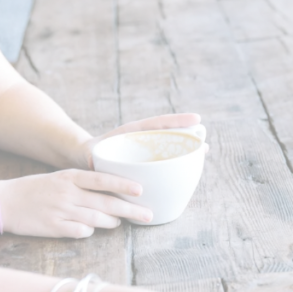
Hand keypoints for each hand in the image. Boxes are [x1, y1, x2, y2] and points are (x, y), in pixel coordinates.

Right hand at [0, 169, 153, 237]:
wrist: (4, 202)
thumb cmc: (36, 189)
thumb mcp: (59, 178)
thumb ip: (83, 184)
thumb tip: (112, 193)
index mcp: (70, 177)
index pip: (102, 180)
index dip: (123, 185)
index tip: (141, 190)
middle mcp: (68, 194)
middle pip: (106, 203)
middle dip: (130, 210)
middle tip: (148, 215)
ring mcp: (61, 212)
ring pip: (97, 220)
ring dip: (112, 223)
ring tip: (119, 223)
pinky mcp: (54, 228)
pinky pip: (81, 232)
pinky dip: (89, 231)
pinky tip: (91, 229)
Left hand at [76, 113, 201, 169]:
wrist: (88, 158)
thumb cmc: (90, 155)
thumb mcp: (91, 155)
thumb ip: (93, 158)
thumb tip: (93, 161)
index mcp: (131, 133)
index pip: (156, 123)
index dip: (176, 121)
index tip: (196, 119)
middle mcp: (143, 140)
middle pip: (168, 135)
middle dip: (187, 137)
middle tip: (204, 144)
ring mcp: (147, 150)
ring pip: (169, 148)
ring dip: (185, 151)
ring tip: (202, 152)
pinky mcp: (148, 162)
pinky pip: (164, 162)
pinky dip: (177, 165)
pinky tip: (188, 172)